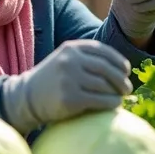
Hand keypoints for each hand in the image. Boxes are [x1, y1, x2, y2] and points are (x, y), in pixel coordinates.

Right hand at [1, 40, 131, 134]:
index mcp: (71, 48)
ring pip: (104, 85)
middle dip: (121, 79)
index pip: (102, 51)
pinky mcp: (70, 98)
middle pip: (106, 68)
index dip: (118, 60)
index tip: (126, 70)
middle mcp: (70, 61)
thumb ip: (88, 59)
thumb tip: (122, 68)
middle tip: (127, 88)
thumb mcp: (66, 60)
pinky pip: (99, 100)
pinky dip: (111, 103)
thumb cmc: (53, 79)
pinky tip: (114, 105)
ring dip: (117, 93)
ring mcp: (69, 79)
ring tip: (121, 98)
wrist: (27, 97)